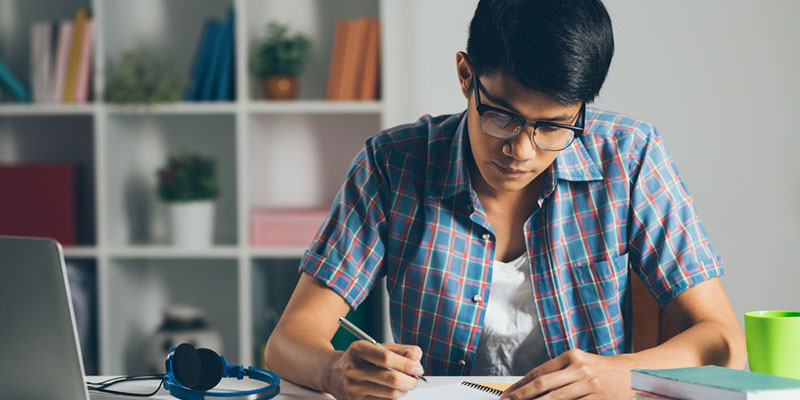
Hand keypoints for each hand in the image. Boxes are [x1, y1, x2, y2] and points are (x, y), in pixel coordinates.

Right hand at [326, 341, 424, 399]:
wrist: (332, 373)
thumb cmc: (359, 359)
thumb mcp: (377, 347)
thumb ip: (401, 350)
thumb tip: (416, 362)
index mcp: (358, 349)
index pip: (387, 358)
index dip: (407, 364)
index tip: (417, 368)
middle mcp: (353, 369)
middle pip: (392, 379)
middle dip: (410, 381)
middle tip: (414, 379)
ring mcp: (352, 388)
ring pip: (391, 394)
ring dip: (403, 391)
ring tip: (401, 385)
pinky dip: (392, 398)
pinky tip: (388, 391)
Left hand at [500, 349, 633, 399]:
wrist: (632, 375)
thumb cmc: (600, 370)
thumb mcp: (579, 364)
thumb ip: (557, 373)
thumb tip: (529, 387)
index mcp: (571, 356)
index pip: (539, 371)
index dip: (520, 384)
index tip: (507, 394)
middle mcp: (579, 368)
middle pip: (543, 384)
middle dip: (522, 395)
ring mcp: (589, 385)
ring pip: (556, 399)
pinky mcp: (597, 399)